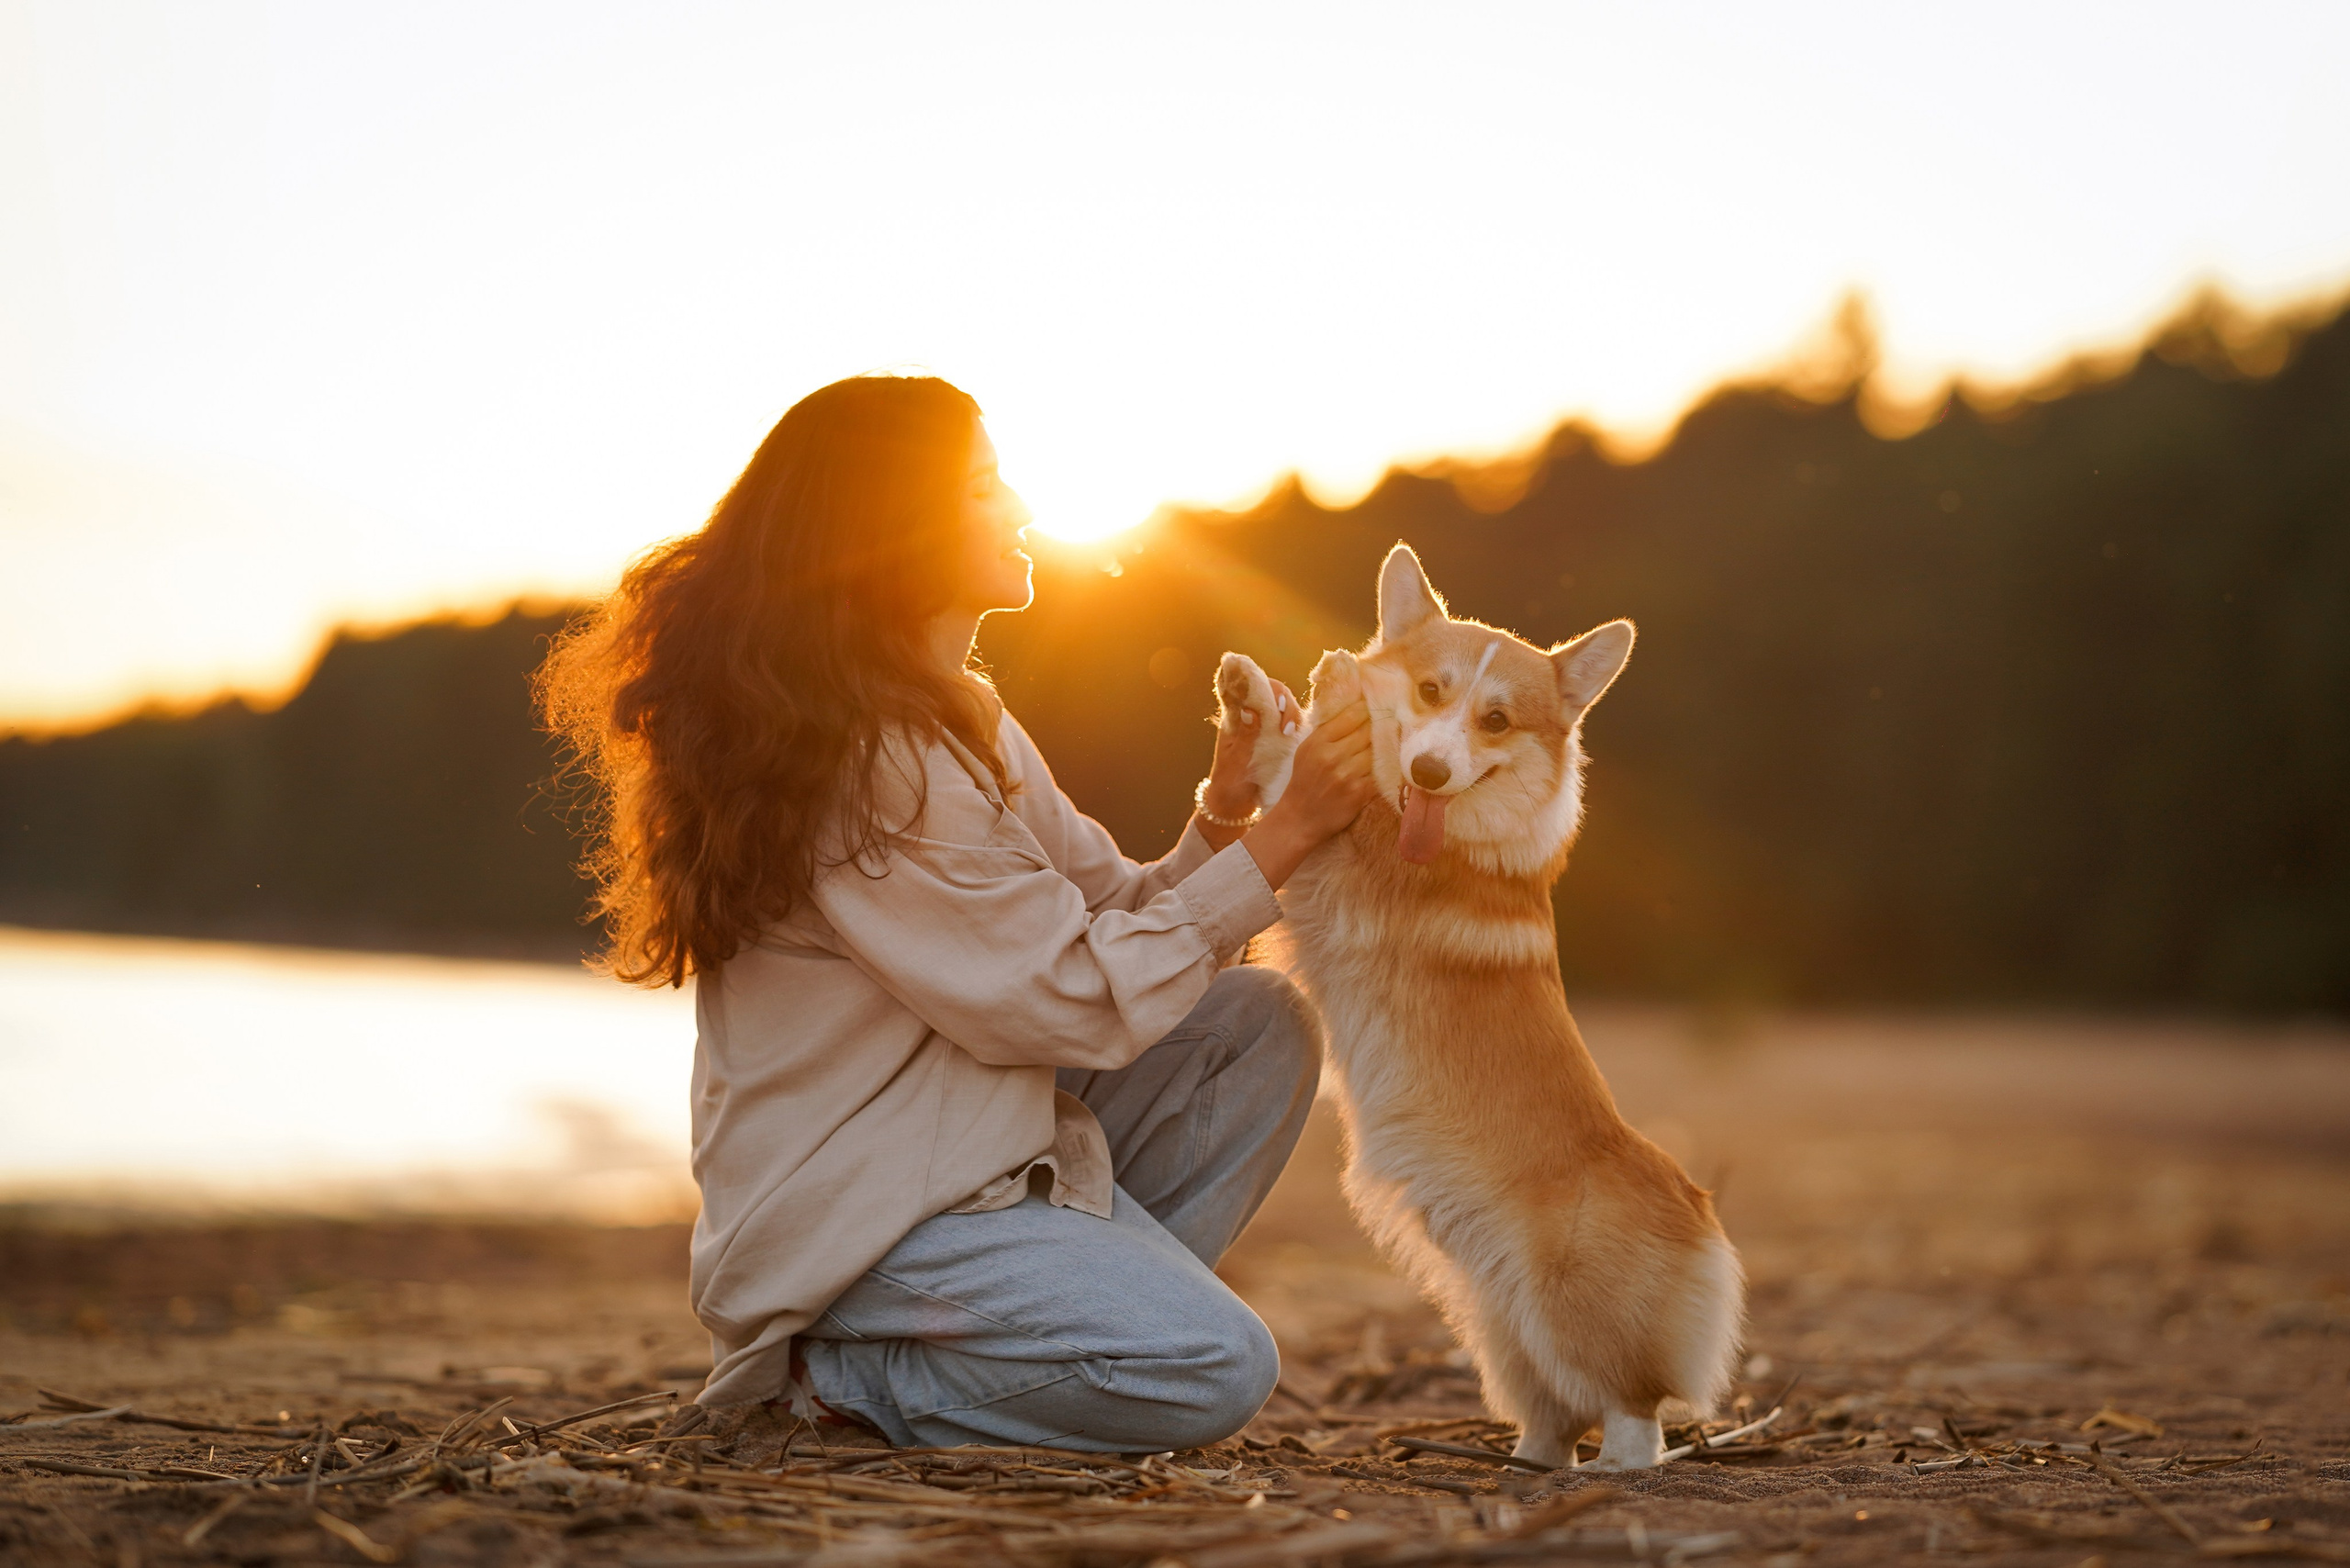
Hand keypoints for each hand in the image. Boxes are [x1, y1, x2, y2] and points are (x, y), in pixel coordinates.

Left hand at [1201, 677, 1296, 820]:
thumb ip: (1244, 738)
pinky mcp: (1278, 739)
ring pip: (1286, 708)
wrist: (1233, 806)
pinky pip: (1292, 724)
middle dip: (1285, 704)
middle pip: (1275, 693)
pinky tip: (1299, 737)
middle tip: (1288, 728)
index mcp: (1236, 717)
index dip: (1268, 689)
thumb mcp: (1235, 762)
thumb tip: (1251, 709)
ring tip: (1292, 734)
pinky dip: (1299, 726)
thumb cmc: (1229, 785)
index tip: (1277, 708)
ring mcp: (1266, 727)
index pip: (1252, 687)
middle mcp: (1252, 717)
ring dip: (1294, 715)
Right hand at [1242, 696, 1376, 890]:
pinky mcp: (1359, 793)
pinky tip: (1386, 765)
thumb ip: (1328, 731)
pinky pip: (1380, 773)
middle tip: (1388, 722)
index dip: (1367, 708)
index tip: (1376, 705)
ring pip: (1377, 751)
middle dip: (1378, 727)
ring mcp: (1347, 775)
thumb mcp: (1307, 750)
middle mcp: (1332, 756)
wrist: (1300, 818)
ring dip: (1384, 748)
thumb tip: (1356, 707)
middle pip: (1368, 731)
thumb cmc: (1305, 780)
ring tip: (1388, 744)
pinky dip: (1385, 768)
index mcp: (1318, 742)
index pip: (1352, 715)